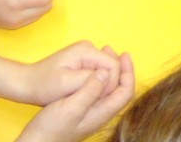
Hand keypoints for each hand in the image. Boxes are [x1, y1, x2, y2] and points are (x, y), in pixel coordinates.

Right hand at [15, 51, 134, 141]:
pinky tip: (87, 70)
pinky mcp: (82, 111)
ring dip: (108, 71)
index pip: (126, 92)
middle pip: (119, 89)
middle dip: (119, 69)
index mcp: (102, 113)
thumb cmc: (52, 128)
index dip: (128, 72)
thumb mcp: (71, 108)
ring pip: (108, 89)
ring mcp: (92, 113)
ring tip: (101, 55)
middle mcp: (100, 113)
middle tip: (112, 51)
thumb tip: (105, 72)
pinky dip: (97, 77)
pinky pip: (97, 91)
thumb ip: (89, 91)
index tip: (123, 55)